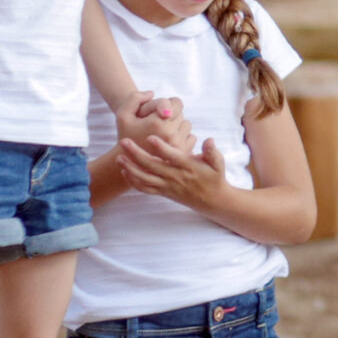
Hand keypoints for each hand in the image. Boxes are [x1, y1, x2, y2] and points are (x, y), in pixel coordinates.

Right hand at [115, 90, 187, 148]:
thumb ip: (136, 98)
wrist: (129, 162)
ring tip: (162, 134)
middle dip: (170, 116)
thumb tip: (152, 93)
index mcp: (157, 124)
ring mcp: (178, 146)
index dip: (168, 104)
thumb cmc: (126, 135)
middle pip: (181, 114)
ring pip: (186, 125)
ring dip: (177, 127)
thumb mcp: (123, 114)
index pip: (177, 103)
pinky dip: (182, 137)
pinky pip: (191, 137)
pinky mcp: (184, 154)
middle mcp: (170, 135)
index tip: (157, 112)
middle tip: (156, 125)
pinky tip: (169, 142)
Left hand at [115, 134, 230, 211]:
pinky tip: (125, 171)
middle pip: (152, 165)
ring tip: (119, 157)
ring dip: (130, 168)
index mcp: (188, 166)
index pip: (172, 156)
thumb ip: (212, 152)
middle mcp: (175, 177)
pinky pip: (145, 188)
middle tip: (123, 142)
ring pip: (144, 178)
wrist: (212, 200)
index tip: (149, 137)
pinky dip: (133, 181)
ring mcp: (167, 186)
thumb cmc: (214, 177)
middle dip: (136, 154)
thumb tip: (209, 140)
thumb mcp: (218, 163)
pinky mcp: (163, 192)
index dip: (160, 148)